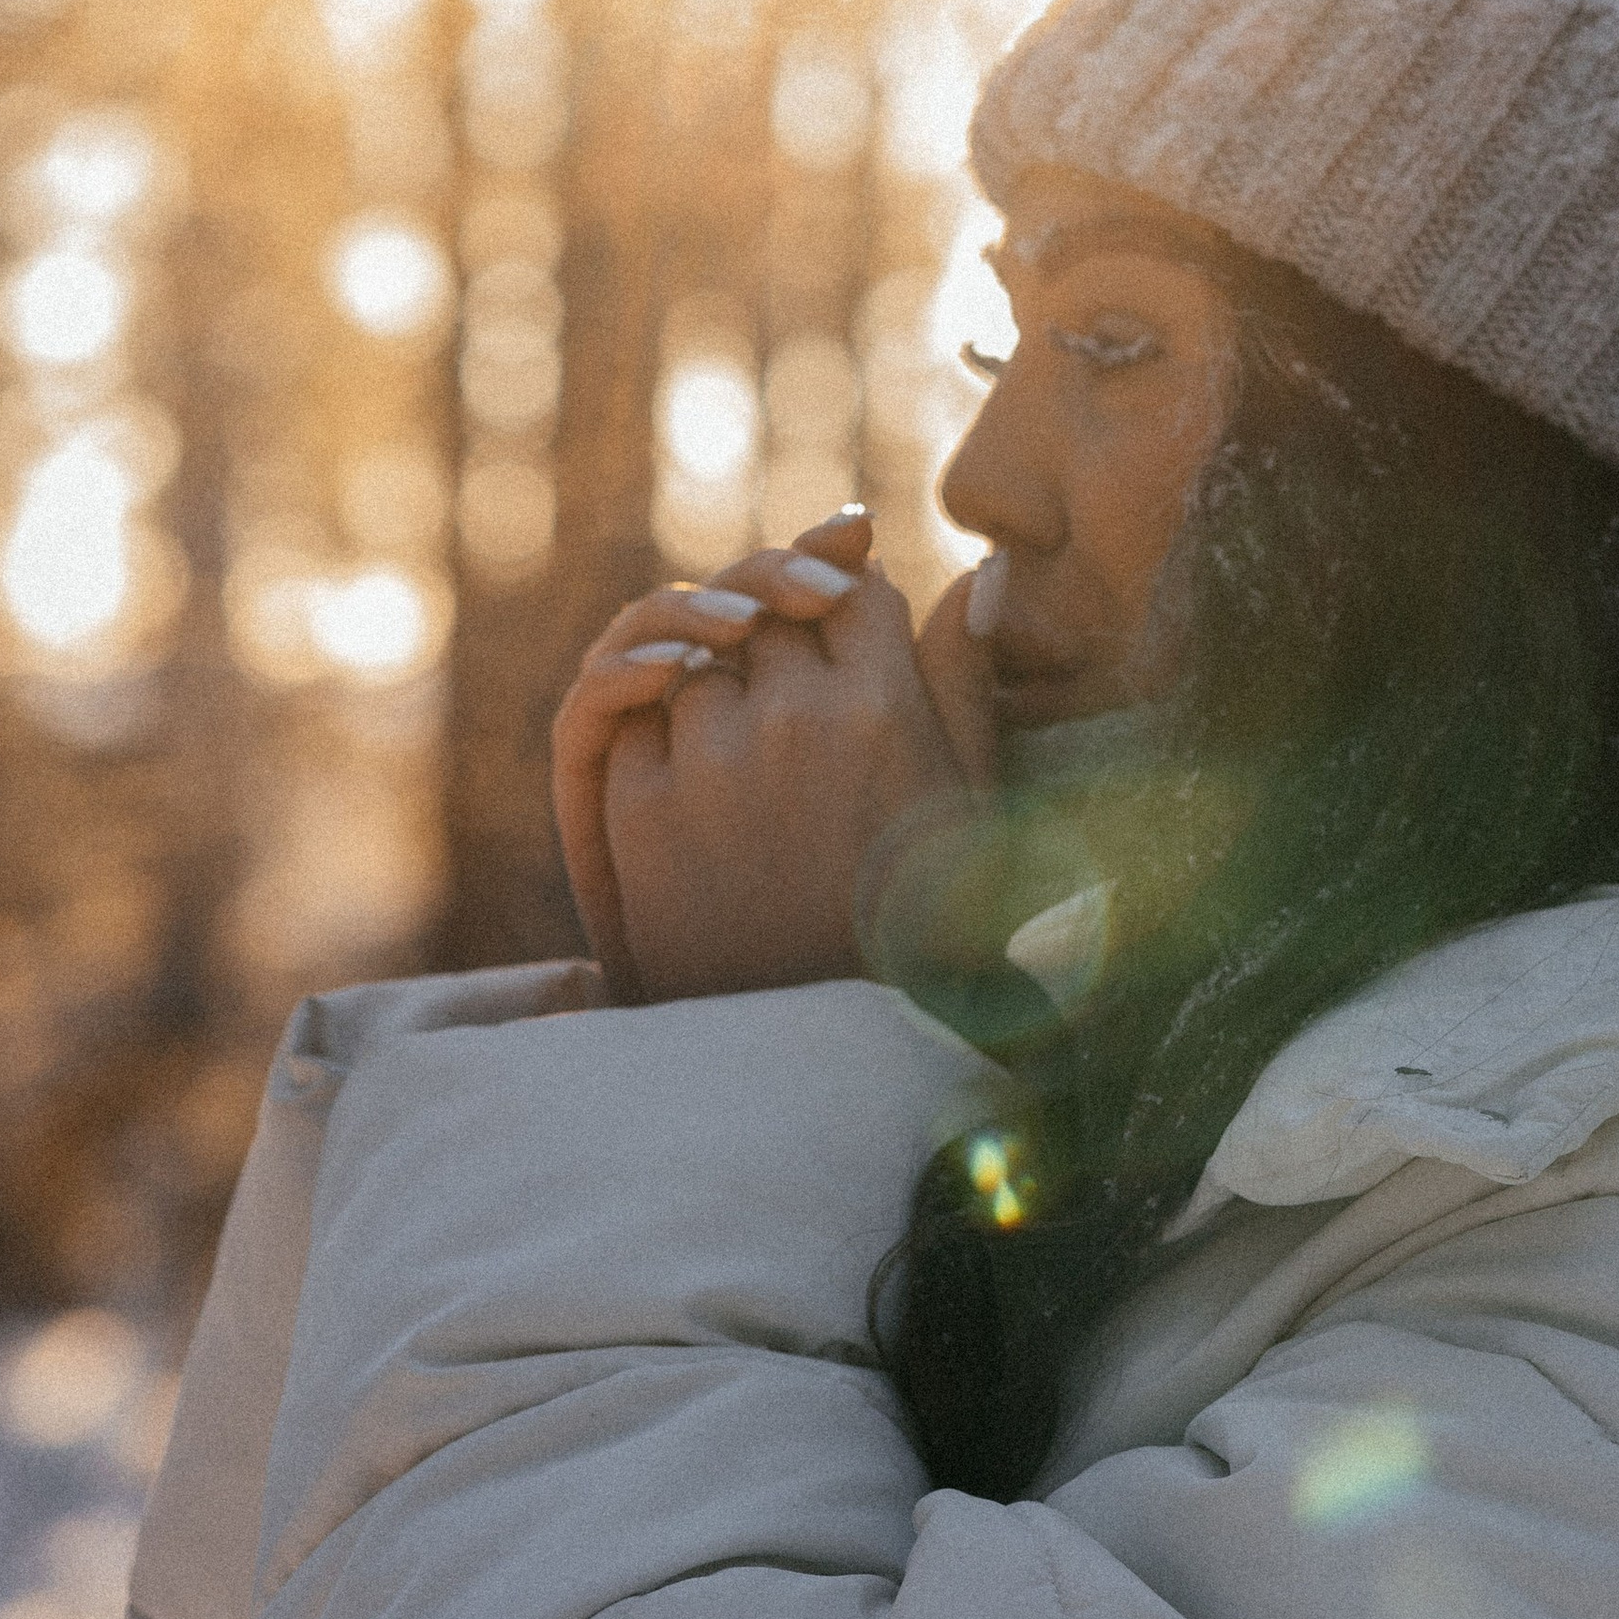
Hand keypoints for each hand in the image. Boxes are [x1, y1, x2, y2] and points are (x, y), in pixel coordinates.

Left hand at [552, 510, 998, 1002]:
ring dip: (720, 687)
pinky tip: (702, 792)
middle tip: (800, 708)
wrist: (821, 1051)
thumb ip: (964, 674)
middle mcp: (794, 721)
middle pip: (771, 613)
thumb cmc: (919, 924)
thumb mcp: (966, 799)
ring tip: (754, 762)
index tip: (853, 649)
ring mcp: (708, 761)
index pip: (855, 589)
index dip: (851, 611)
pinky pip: (634, 717)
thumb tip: (984, 567)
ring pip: (698, 659)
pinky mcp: (639, 807)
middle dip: (785, 643)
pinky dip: (661, 736)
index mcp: (886, 710)